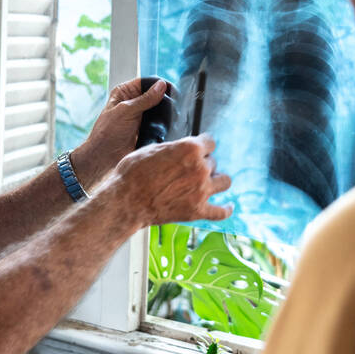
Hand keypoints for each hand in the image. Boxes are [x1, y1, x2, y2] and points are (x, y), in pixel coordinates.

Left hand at [72, 77, 169, 187]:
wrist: (105, 158)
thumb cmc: (108, 133)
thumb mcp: (126, 111)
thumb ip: (145, 99)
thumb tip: (161, 85)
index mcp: (125, 92)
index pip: (146, 82)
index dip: (159, 84)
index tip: (173, 89)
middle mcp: (133, 102)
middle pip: (155, 95)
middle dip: (165, 99)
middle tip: (177, 104)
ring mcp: (141, 116)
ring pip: (159, 110)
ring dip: (166, 113)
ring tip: (176, 116)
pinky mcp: (146, 129)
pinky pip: (160, 123)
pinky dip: (166, 124)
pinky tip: (172, 125)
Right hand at [105, 133, 231, 228]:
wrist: (126, 200)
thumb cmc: (134, 173)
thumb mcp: (153, 149)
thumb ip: (173, 149)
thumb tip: (179, 150)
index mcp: (190, 149)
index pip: (210, 141)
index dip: (203, 144)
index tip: (200, 147)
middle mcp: (200, 168)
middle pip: (213, 161)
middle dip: (203, 163)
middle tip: (189, 169)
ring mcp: (201, 191)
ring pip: (225, 181)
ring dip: (217, 179)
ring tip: (209, 181)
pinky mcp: (198, 211)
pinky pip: (221, 212)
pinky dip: (226, 209)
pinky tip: (228, 206)